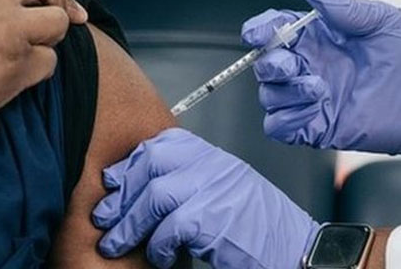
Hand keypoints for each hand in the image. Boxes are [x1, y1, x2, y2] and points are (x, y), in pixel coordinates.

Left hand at [92, 128, 318, 268]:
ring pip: (154, 196)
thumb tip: (145, 188)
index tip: (113, 182)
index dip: (131, 163)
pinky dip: (156, 245)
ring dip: (128, 225)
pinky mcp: (214, 220)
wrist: (295, 248)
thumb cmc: (259, 225)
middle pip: (152, 162)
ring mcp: (215, 189)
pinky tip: (158, 256)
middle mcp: (214, 166)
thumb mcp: (224, 189)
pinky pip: (169, 228)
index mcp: (214, 157)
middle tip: (105, 216)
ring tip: (115, 243)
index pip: (163, 143)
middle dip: (122, 191)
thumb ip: (191, 179)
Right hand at [241, 0, 400, 159]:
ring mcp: (313, 99)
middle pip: (266, 65)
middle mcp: (311, 67)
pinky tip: (312, 107)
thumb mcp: (381, 21)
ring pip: (270, 95)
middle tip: (293, 63)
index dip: (261, 30)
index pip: (276, 30)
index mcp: (320, 39)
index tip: (257, 33)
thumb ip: (342, 7)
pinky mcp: (319, 127)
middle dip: (269, 62)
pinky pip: (280, 126)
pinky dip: (284, 119)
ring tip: (317, 87)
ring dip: (282, 91)